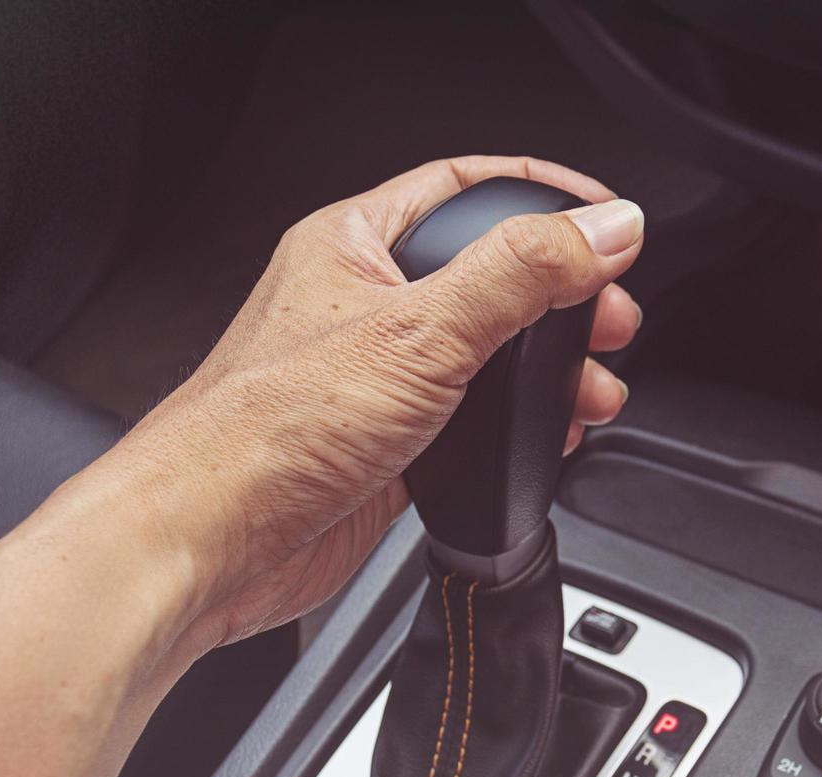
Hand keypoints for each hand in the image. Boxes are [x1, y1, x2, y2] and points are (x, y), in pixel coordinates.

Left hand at [88, 156, 644, 657]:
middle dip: (565, 297)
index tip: (610, 222)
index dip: (547, 197)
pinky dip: (521, 425)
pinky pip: (475, 417)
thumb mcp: (418, 332)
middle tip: (611, 321)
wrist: (210, 544)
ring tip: (594, 387)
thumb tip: (604, 228)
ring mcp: (377, 376)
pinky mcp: (390, 442)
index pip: (468, 187)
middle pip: (491, 273)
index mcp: (355, 243)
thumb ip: (521, 275)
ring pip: (489, 352)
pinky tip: (549, 436)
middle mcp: (365, 303)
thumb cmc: (267, 433)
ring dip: (549, 368)